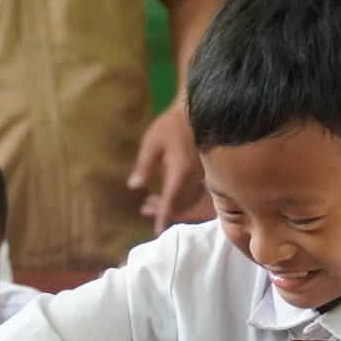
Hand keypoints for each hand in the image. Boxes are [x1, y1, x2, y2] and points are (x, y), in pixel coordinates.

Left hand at [127, 100, 204, 234]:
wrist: (200, 109)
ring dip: (171, 204)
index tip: (157, 231)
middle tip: (145, 209)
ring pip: (187, 199)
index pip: (171, 202)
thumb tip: (134, 186)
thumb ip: (144, 166)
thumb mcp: (153, 142)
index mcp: (181, 172)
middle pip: (180, 204)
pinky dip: (180, 195)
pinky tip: (167, 190)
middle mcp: (195, 178)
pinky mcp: (206, 171)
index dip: (163, 217)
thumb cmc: (172, 124)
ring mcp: (203, 175)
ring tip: (149, 201)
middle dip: (163, 211)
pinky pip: (193, 191)